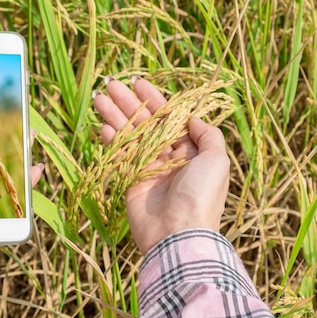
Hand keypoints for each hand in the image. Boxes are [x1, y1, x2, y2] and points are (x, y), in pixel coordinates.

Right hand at [94, 77, 229, 253]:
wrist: (177, 234)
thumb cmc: (201, 196)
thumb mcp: (217, 161)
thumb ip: (208, 135)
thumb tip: (193, 117)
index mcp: (191, 152)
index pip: (170, 118)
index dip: (155, 100)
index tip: (139, 83)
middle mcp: (170, 158)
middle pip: (147, 124)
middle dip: (129, 104)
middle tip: (111, 84)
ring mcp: (149, 170)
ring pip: (130, 137)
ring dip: (115, 117)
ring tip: (99, 98)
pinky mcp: (131, 183)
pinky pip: (121, 157)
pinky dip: (113, 142)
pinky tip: (104, 127)